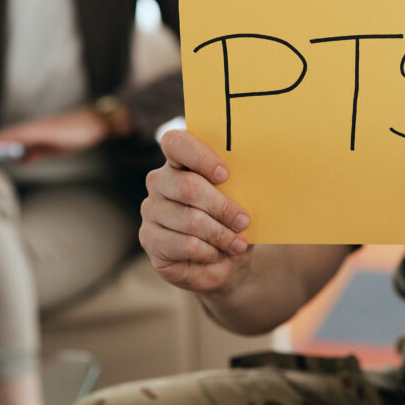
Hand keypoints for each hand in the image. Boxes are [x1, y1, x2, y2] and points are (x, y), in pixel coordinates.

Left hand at [0, 107, 108, 162]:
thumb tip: (20, 160)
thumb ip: (36, 153)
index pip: (7, 139)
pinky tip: (0, 144)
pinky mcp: (44, 129)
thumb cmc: (74, 135)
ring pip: (10, 133)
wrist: (92, 124)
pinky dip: (9, 138)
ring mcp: (37, 128)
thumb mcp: (53, 149)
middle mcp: (32, 128)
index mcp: (33, 134)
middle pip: (4, 135)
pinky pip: (22, 134)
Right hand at [139, 130, 251, 292]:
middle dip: (222, 207)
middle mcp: (160, 181)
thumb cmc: (233, 222)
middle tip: (244, 221)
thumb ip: (240, 185)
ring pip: (190, 219)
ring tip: (238, 244)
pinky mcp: (150, 238)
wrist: (227, 260)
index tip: (225, 175)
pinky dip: (209, 251)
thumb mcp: (242, 201)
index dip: (200, 156)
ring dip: (220, 234)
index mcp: (181, 162)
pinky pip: (185, 244)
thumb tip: (255, 178)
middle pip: (188, 186)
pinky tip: (217, 254)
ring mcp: (151, 210)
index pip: (176, 143)